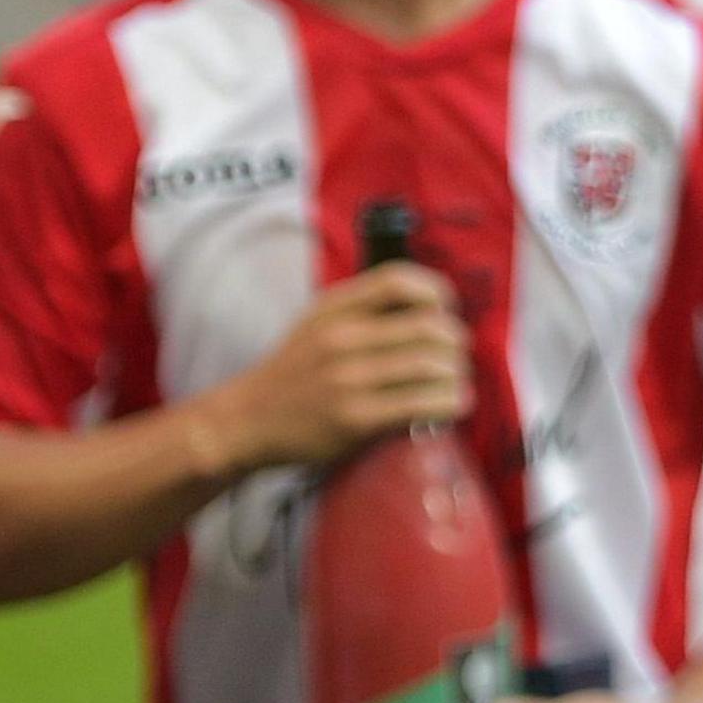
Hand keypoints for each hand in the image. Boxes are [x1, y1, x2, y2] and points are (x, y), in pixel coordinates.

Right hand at [189, 264, 468, 474]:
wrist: (244, 421)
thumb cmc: (293, 372)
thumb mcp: (317, 323)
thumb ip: (365, 309)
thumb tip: (434, 306)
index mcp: (334, 309)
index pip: (399, 281)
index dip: (436, 293)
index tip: (444, 312)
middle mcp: (341, 339)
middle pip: (429, 326)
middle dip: (456, 342)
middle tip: (456, 357)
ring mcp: (348, 380)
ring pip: (432, 365)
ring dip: (457, 375)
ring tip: (456, 383)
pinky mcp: (355, 419)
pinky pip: (421, 404)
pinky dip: (450, 403)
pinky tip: (452, 405)